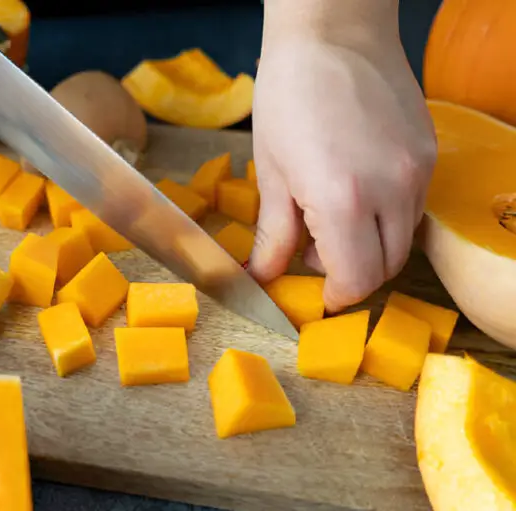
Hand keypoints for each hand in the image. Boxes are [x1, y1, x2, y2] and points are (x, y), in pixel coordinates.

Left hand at [248, 0, 437, 312]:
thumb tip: (264, 275)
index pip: (355, 279)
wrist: (333, 31)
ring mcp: (418, 171)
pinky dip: (387, 217)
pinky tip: (356, 192)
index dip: (335, 295)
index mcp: (342, 199)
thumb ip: (274, 233)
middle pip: (385, 267)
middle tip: (315, 256)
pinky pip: (414, 206)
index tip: (317, 293)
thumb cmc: (289, 94)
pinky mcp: (429, 153)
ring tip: (332, 220)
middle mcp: (391, 191)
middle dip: (351, 274)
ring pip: (404, 239)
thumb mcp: (271, 171)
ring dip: (371, 247)